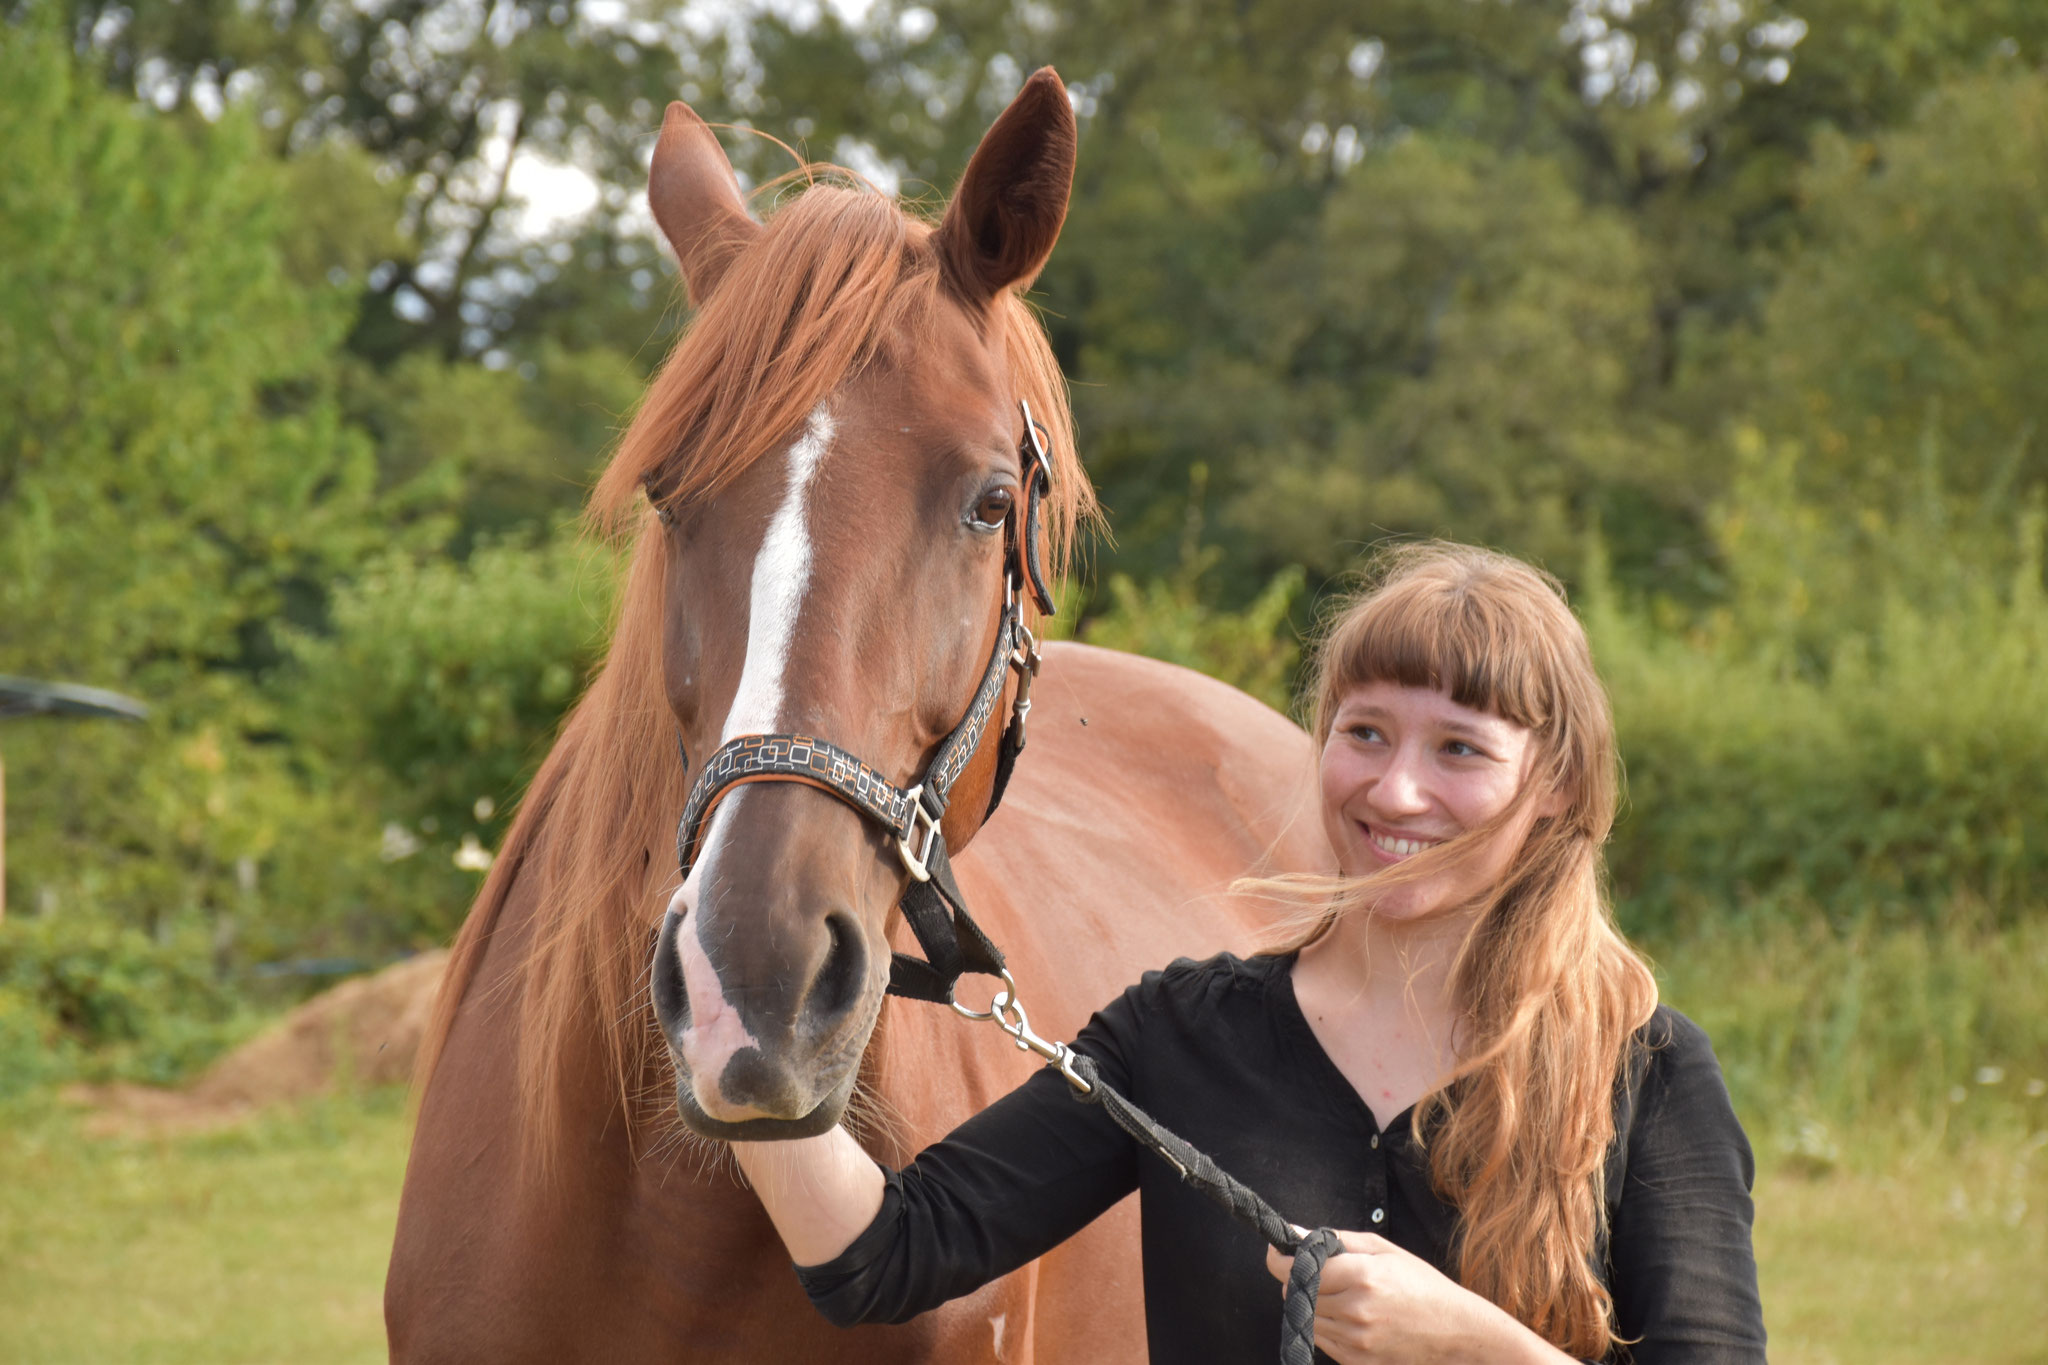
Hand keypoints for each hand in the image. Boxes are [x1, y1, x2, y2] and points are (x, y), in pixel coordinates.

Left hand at [1264, 1231, 1567, 1364]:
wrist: (1455, 1331)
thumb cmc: (1420, 1284)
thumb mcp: (1381, 1249)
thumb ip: (1332, 1240)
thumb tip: (1291, 1232)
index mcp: (1361, 1275)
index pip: (1296, 1270)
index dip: (1280, 1260)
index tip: (1279, 1253)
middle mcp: (1354, 1310)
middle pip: (1294, 1294)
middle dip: (1299, 1280)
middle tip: (1322, 1273)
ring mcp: (1355, 1341)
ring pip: (1305, 1318)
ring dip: (1312, 1304)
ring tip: (1342, 1296)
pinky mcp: (1356, 1362)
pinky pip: (1322, 1340)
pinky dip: (1326, 1325)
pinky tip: (1352, 1317)